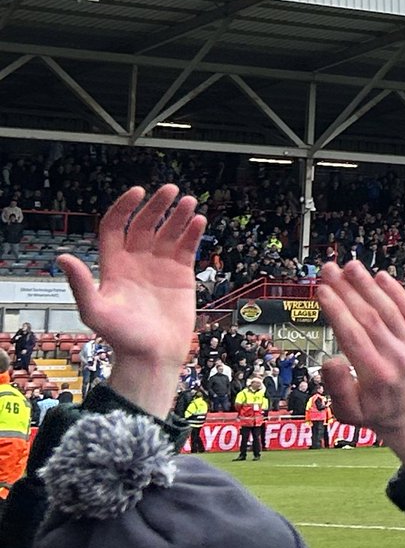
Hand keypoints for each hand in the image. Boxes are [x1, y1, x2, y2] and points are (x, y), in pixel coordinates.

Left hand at [59, 186, 204, 416]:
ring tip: (191, 202)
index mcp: (114, 265)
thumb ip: (80, 284)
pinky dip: (193, 234)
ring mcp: (159, 268)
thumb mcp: (95, 311)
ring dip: (179, 216)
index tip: (138, 192)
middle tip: (171, 190)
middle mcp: (136, 262)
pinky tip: (199, 221)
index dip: (125, 207)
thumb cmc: (122, 337)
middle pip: (145, 224)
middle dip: (157, 205)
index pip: (116, 226)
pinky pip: (187, 249)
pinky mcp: (181, 277)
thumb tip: (62, 257)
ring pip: (168, 233)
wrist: (152, 356)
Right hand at [317, 261, 404, 467]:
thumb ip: (337, 389)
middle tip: (328, 269)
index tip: (321, 290)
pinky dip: (397, 292)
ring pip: (389, 309)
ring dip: (368, 285)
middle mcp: (397, 358)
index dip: (336, 310)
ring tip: (350, 266)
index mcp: (376, 376)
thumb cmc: (375, 413)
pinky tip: (380, 276)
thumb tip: (330, 362)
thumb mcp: (348, 413)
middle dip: (347, 290)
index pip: (352, 335)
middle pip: (369, 317)